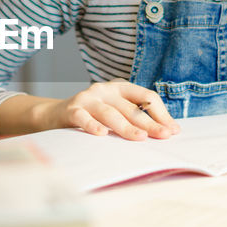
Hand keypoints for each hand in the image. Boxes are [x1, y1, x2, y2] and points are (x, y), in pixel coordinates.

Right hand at [0, 80, 178, 139]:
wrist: (54, 115)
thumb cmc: (92, 116)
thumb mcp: (115, 112)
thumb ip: (136, 117)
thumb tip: (169, 131)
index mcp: (120, 88)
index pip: (146, 97)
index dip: (161, 113)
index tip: (173, 130)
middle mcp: (104, 89)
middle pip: (132, 107)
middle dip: (150, 123)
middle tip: (164, 136)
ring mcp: (87, 98)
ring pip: (111, 113)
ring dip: (126, 127)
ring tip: (140, 139)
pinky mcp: (71, 110)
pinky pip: (83, 117)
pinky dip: (92, 125)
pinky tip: (101, 134)